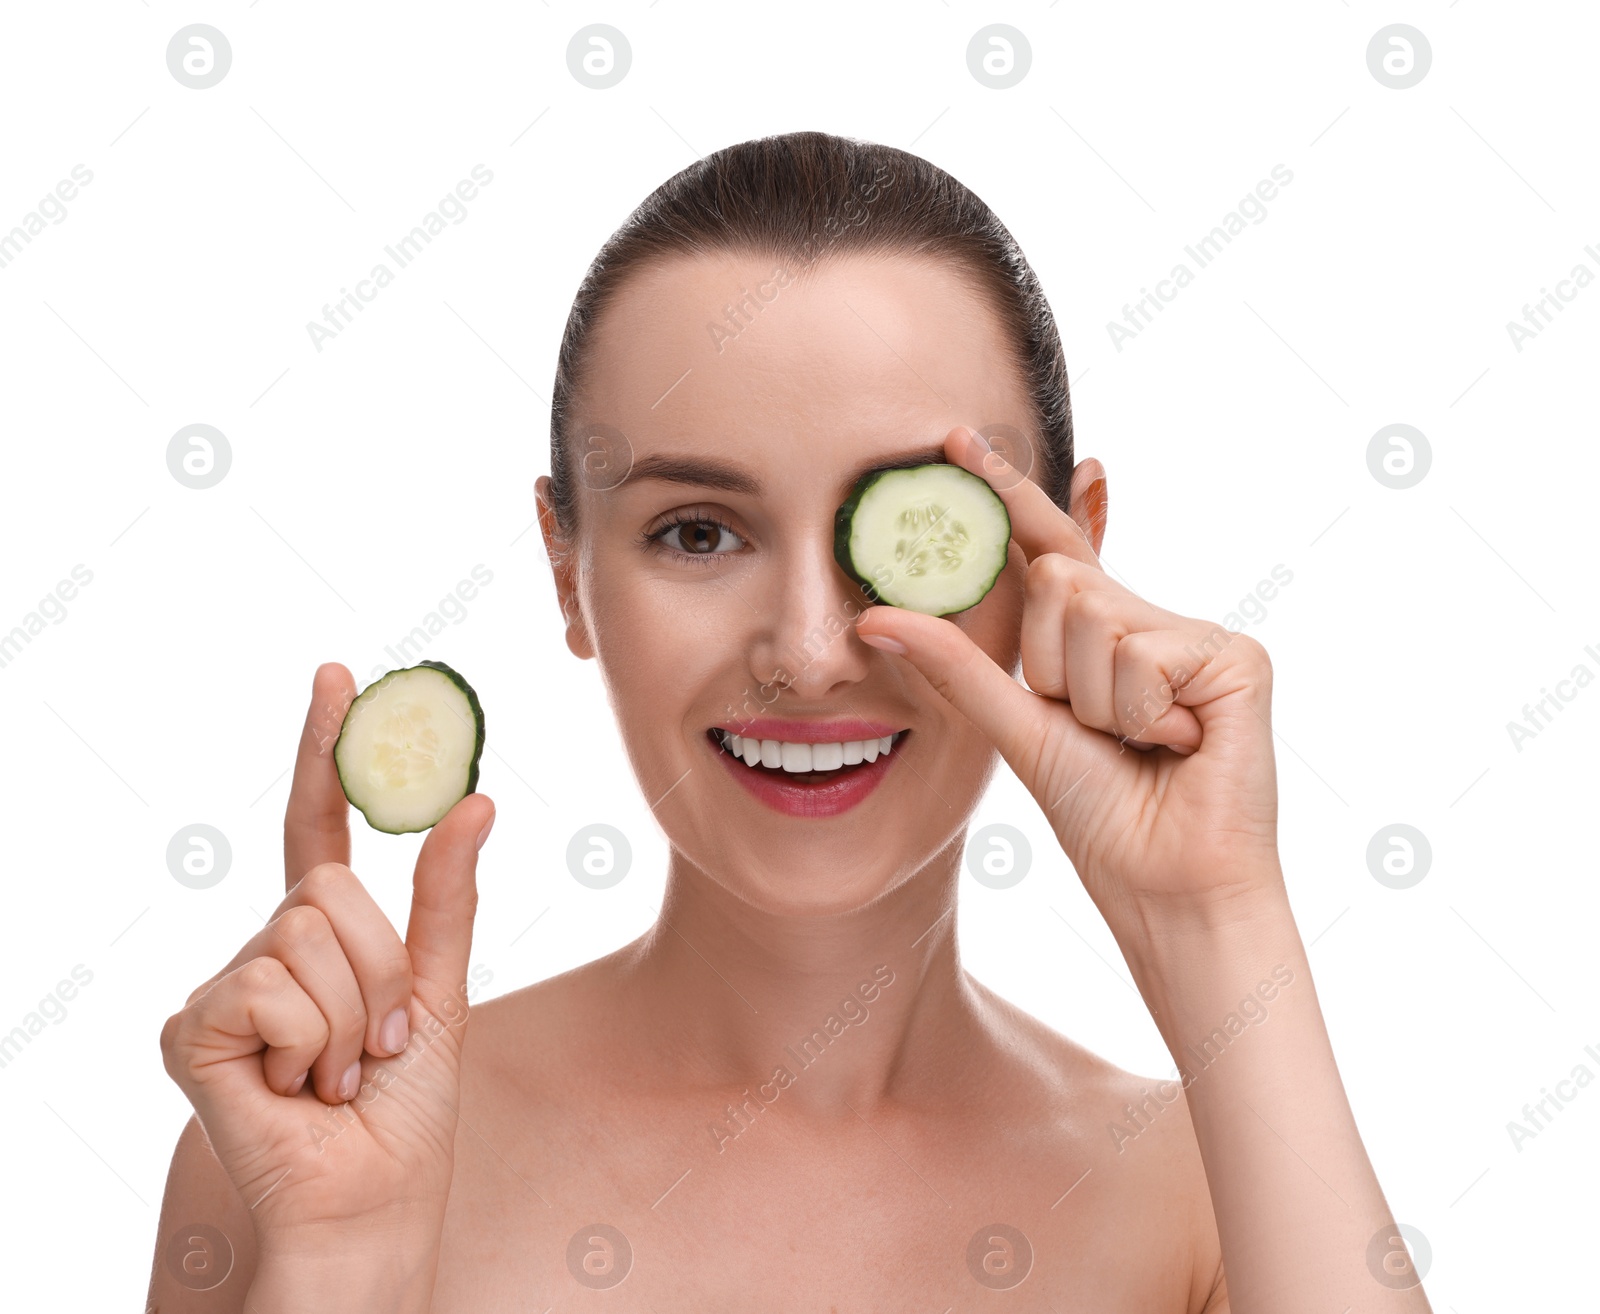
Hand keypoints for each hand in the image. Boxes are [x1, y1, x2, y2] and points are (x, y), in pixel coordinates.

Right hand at [160, 663, 494, 1249]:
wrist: (376, 1198)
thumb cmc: (407, 1106)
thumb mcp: (444, 987)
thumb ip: (448, 895)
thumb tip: (476, 797)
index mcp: (323, 934)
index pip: (318, 824)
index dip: (325, 751)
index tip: (337, 674)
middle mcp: (266, 947)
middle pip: (329, 888)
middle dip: (382, 967)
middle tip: (384, 1039)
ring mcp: (225, 985)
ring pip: (305, 932)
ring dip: (355, 1012)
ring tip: (343, 1070)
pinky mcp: (190, 1028)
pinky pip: (268, 985)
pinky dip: (311, 1041)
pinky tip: (297, 1087)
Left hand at [853, 428, 1280, 931]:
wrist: (1168, 885)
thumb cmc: (1104, 815)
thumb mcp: (1018, 729)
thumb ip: (959, 665)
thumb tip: (875, 614)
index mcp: (1098, 636)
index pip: (1048, 550)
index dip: (1009, 493)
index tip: (960, 439)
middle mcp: (1147, 622)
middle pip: (1057, 584)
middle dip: (1056, 669)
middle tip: (1098, 731)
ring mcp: (1196, 636)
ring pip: (1094, 617)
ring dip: (1099, 703)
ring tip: (1144, 745)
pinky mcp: (1236, 657)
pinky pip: (1144, 655)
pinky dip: (1144, 714)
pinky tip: (1182, 745)